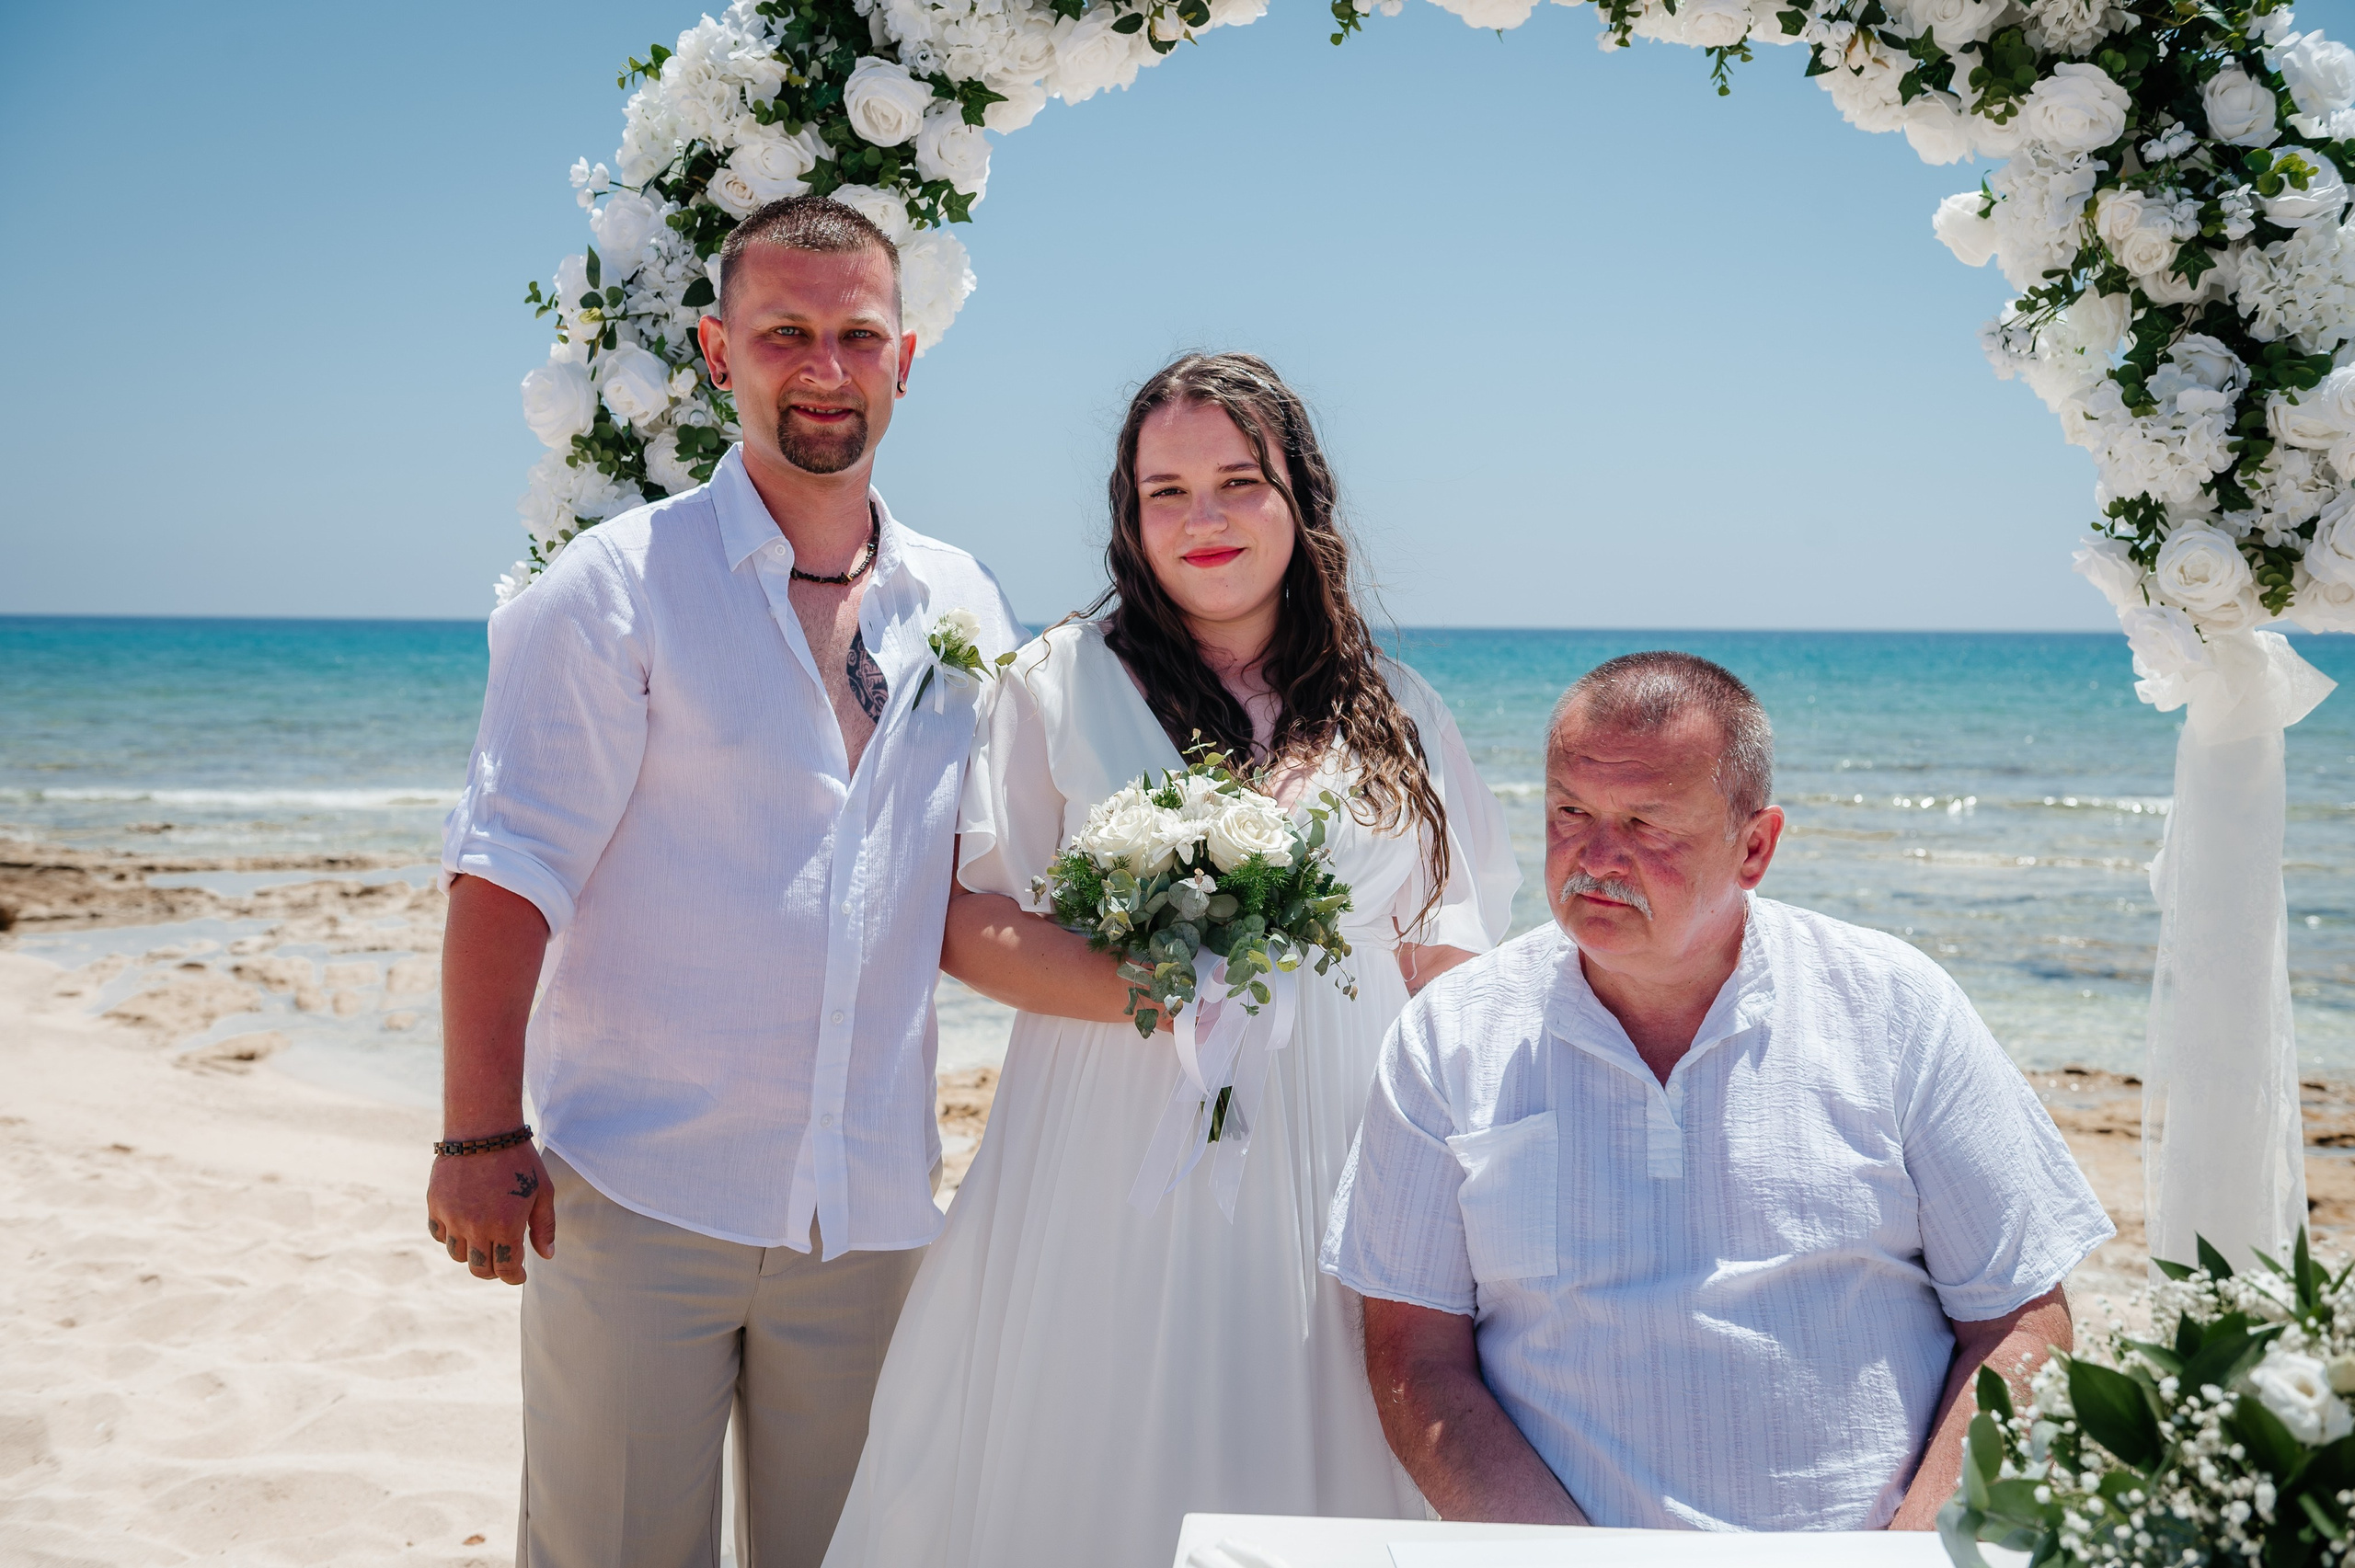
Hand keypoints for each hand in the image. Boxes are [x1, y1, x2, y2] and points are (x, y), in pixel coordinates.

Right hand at [426, 1142, 554, 1284]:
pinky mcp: (435, 1205)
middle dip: (494, 1271)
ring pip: (457, 1255)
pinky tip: (464, 1226)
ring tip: (484, 1239)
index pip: (506, 1269)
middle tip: (503, 1261)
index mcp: (506, 1226)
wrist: (483, 1129)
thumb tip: (546, 1256)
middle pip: (480, 1269)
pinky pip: (440, 1234)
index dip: (515, 1277)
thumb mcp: (543, 1191)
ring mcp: (452, 1217)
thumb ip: (544, 1227)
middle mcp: (475, 1227)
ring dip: (472, 1253)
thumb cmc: (519, 1160)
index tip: (520, 1274)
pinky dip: (451, 1236)